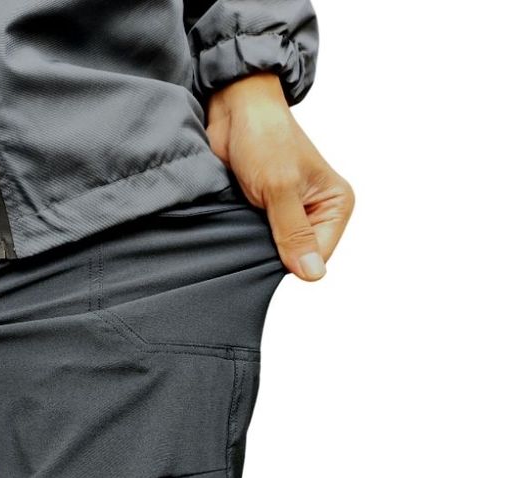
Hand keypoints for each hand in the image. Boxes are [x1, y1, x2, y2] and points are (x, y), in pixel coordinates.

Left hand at [205, 72, 354, 280]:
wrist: (234, 110)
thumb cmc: (264, 136)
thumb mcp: (280, 187)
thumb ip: (294, 232)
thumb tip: (312, 274)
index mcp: (336, 205)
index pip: (318, 256)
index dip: (293, 257)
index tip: (271, 239)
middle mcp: (317, 213)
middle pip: (297, 256)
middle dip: (274, 249)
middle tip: (254, 228)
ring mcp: (290, 215)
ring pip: (275, 250)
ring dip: (256, 243)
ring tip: (245, 221)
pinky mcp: (265, 214)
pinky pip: (257, 240)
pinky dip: (245, 236)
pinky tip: (236, 223)